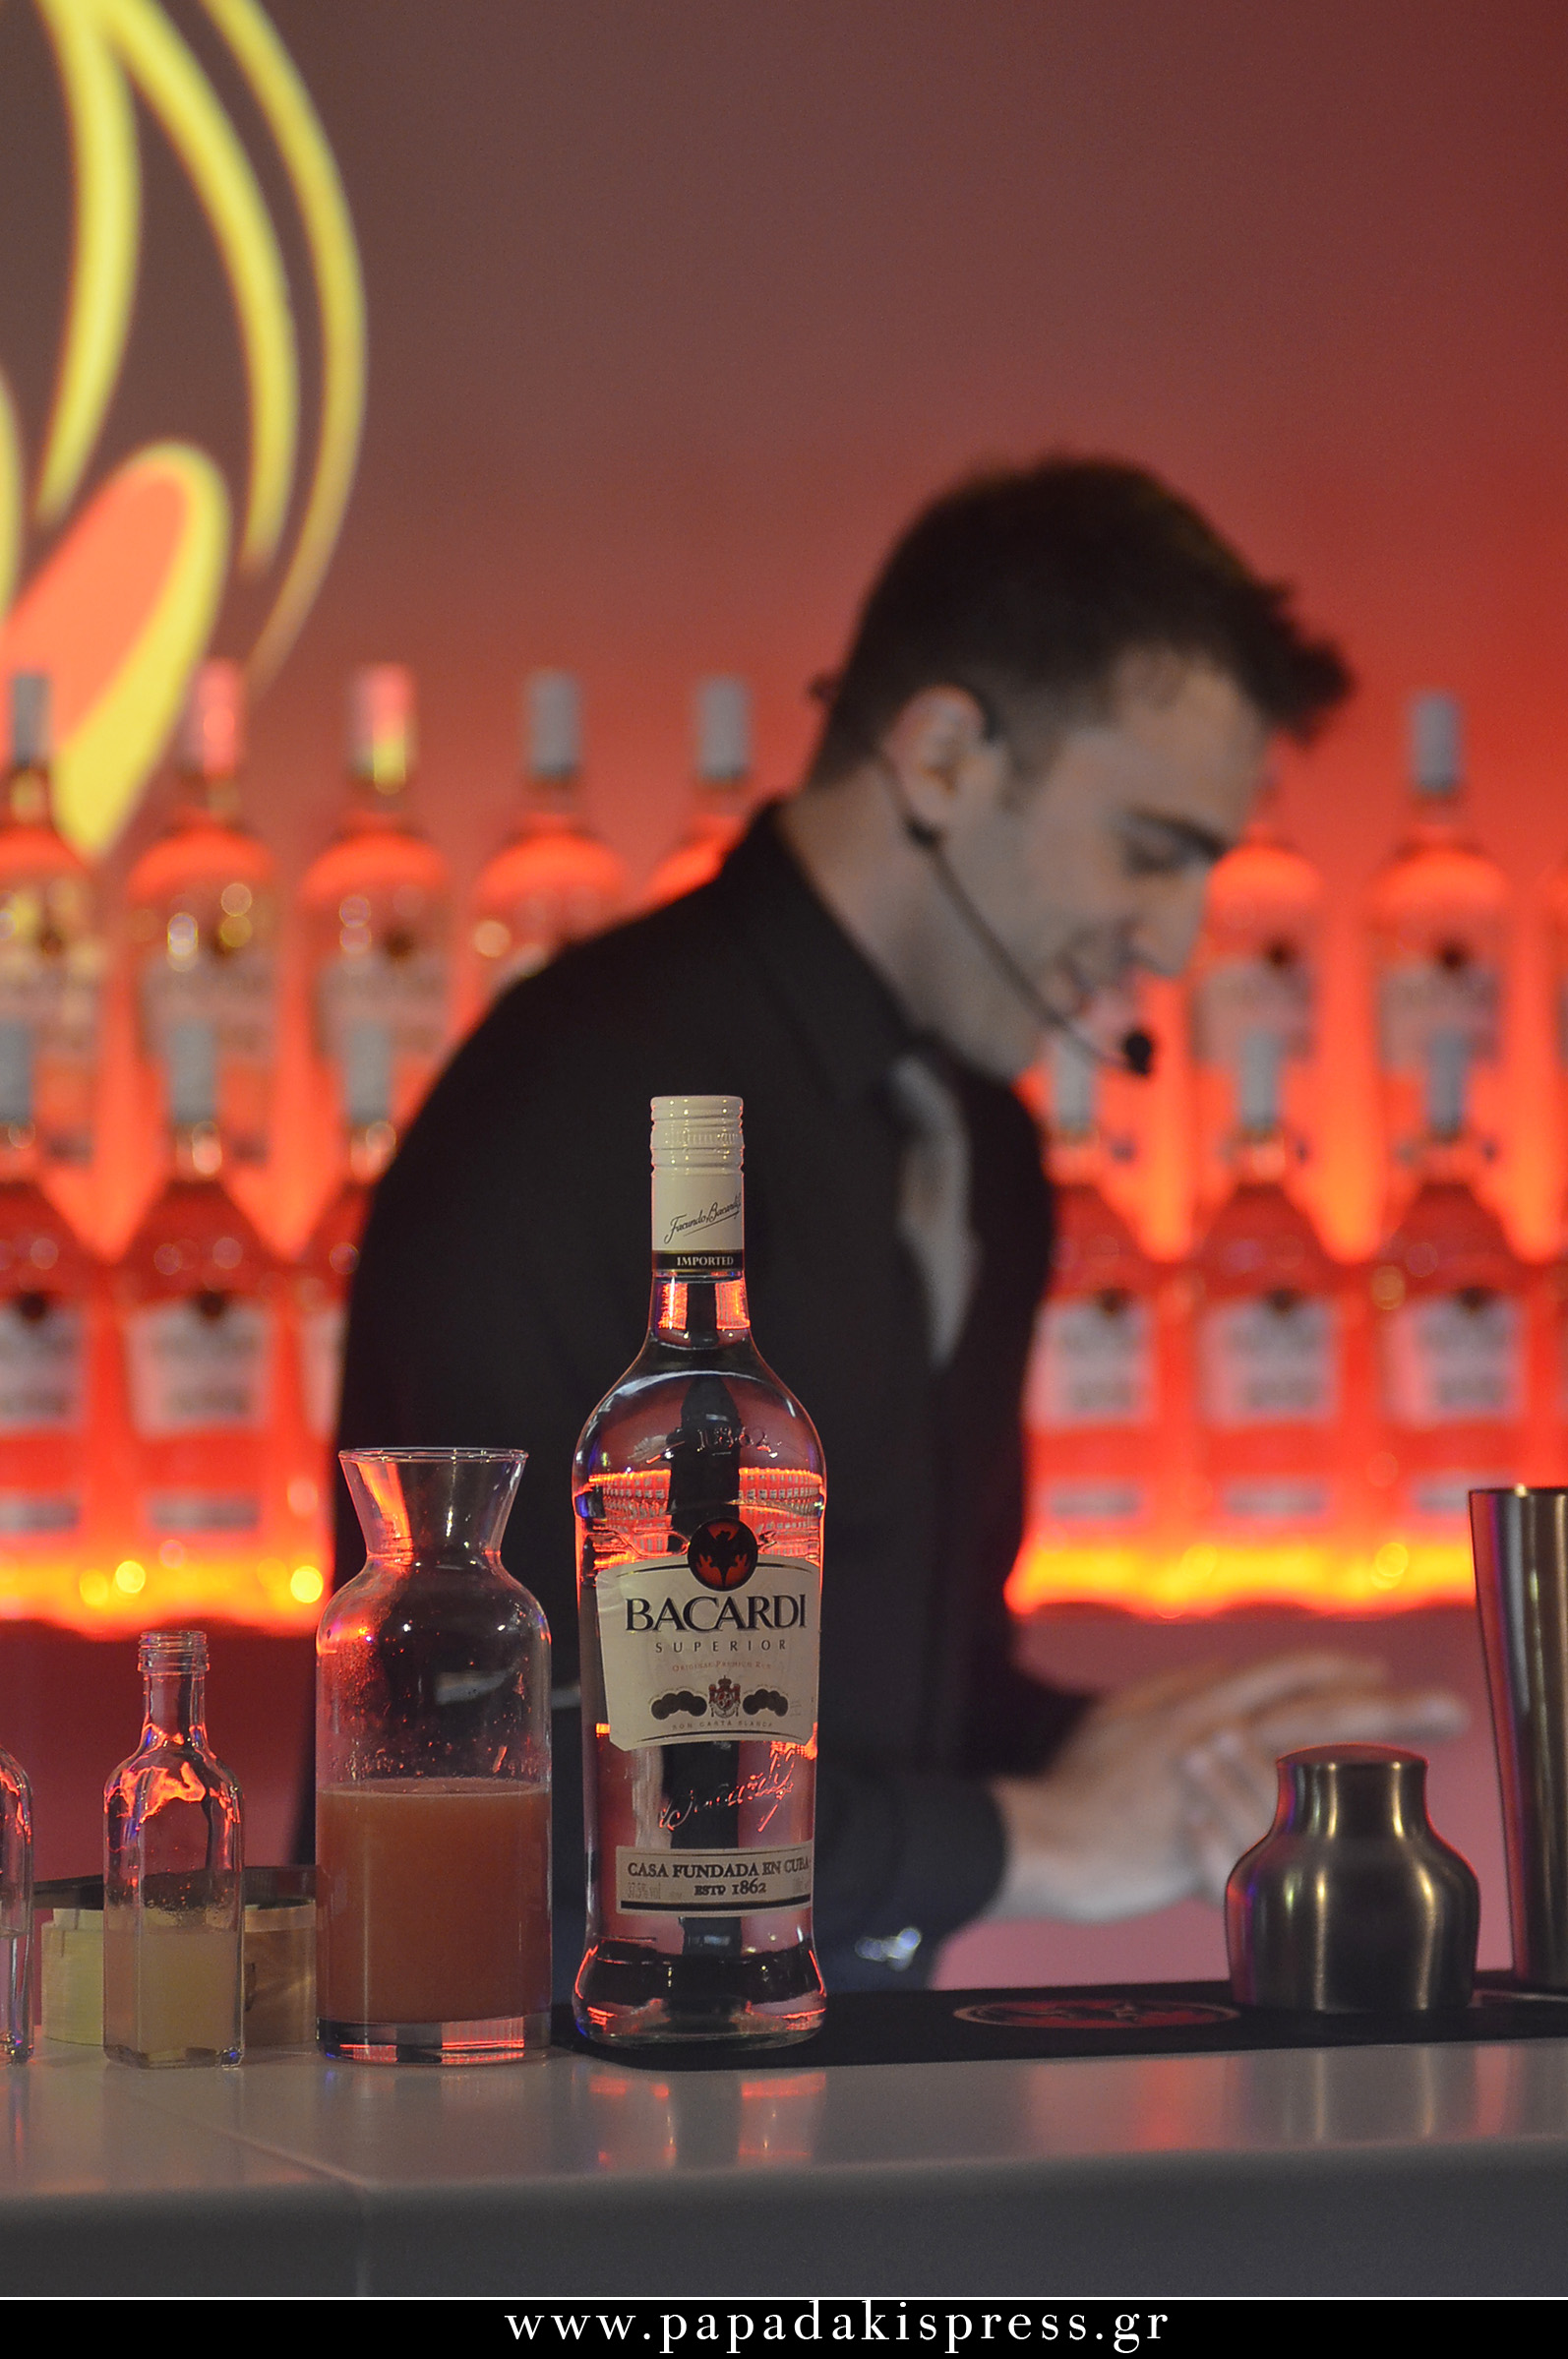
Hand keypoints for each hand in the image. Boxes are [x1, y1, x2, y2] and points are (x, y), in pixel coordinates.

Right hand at [986, 1651, 1466, 1922]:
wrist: (1041, 1840)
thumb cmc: (1071, 1789)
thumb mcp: (1114, 1719)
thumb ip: (1171, 1694)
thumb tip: (1221, 1674)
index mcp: (1193, 1706)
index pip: (1282, 1676)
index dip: (1335, 1671)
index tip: (1376, 1673)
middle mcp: (1217, 1735)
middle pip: (1320, 1709)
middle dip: (1391, 1704)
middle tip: (1450, 1709)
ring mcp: (1224, 1787)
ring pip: (1323, 1764)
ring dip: (1383, 1758)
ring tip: (1430, 1756)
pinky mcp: (1224, 1838)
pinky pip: (1295, 1831)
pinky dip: (1341, 1825)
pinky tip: (1384, 1829)